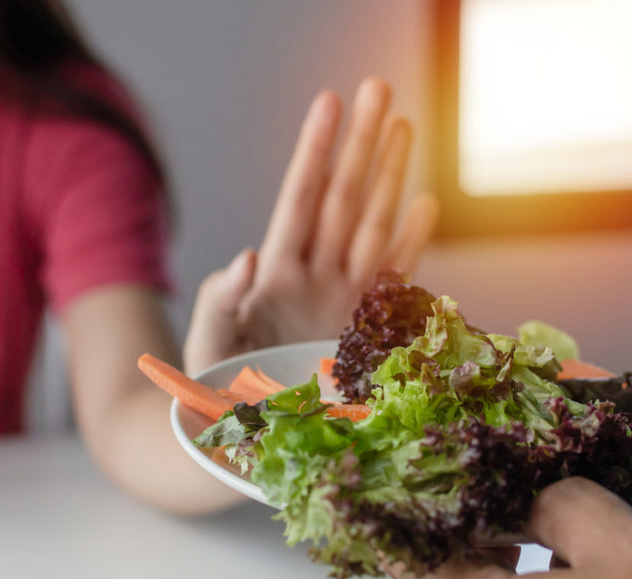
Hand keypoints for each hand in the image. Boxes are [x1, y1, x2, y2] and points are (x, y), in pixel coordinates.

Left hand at [185, 78, 436, 373]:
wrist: (243, 439)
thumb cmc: (215, 390)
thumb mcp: (206, 344)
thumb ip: (220, 299)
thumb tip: (248, 254)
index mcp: (274, 276)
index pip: (300, 199)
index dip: (316, 151)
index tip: (330, 102)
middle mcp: (313, 277)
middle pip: (342, 197)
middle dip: (361, 143)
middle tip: (379, 86)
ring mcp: (343, 300)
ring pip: (371, 224)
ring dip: (390, 176)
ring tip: (403, 125)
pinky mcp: (367, 331)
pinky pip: (394, 278)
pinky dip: (410, 244)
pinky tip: (425, 204)